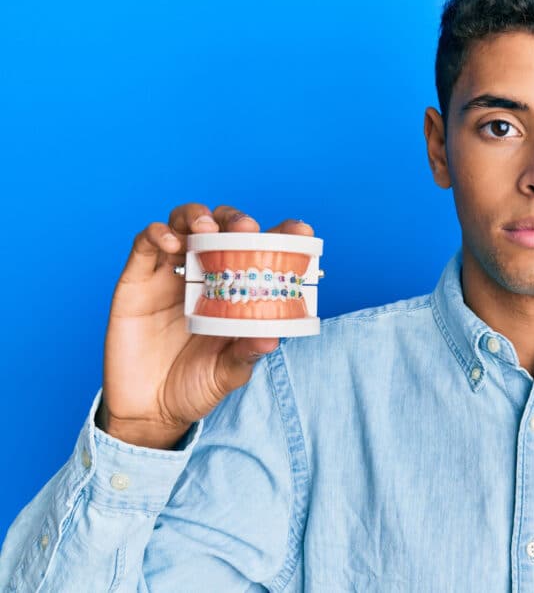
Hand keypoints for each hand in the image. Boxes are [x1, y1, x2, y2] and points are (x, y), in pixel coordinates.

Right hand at [99, 203, 314, 448]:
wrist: (148, 411)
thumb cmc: (194, 386)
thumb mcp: (227, 372)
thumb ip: (245, 354)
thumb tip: (272, 338)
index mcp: (234, 291)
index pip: (260, 251)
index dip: (281, 235)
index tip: (301, 232)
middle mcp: (205, 275)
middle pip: (222, 228)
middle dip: (235, 220)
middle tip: (245, 228)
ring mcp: (170, 274)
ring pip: (183, 224)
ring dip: (197, 216)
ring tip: (206, 228)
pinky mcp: (137, 279)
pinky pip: (144, 244)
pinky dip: (157, 233)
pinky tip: (171, 241)